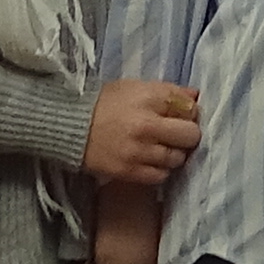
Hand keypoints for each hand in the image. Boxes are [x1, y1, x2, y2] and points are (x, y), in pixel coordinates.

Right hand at [84, 75, 201, 186]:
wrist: (68, 126)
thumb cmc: (103, 103)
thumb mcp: (135, 87)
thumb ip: (168, 91)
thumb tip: (195, 96)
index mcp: (149, 98)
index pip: (190, 108)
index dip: (189, 113)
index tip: (180, 116)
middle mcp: (147, 125)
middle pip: (190, 135)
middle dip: (187, 134)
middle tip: (175, 134)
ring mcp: (138, 151)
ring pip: (177, 158)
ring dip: (173, 154)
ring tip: (159, 147)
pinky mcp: (129, 171)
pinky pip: (160, 175)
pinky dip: (159, 169)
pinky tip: (150, 160)